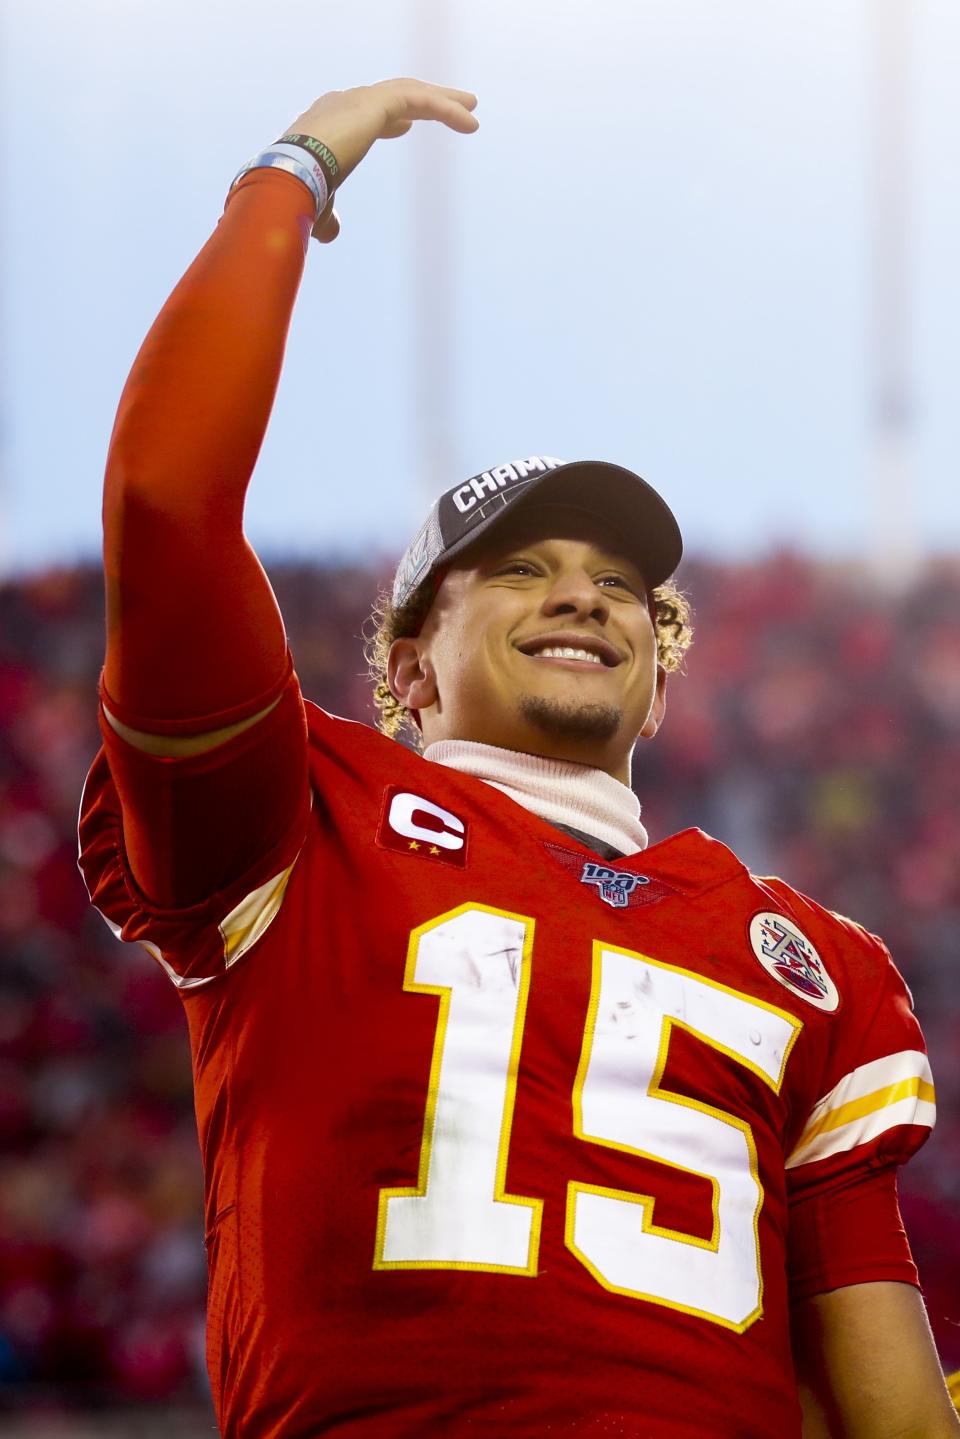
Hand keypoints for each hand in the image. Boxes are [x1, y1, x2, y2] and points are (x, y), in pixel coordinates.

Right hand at [284, 78, 478, 242]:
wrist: (289, 174)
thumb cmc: (297, 191)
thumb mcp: (318, 204)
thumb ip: (328, 215)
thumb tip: (330, 235)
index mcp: (328, 122)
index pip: (364, 114)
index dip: (388, 119)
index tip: (405, 125)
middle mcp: (344, 103)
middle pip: (394, 97)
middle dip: (424, 101)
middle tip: (454, 106)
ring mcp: (360, 99)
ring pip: (410, 93)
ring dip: (443, 100)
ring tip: (472, 107)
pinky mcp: (376, 103)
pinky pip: (420, 101)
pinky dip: (447, 110)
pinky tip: (470, 123)